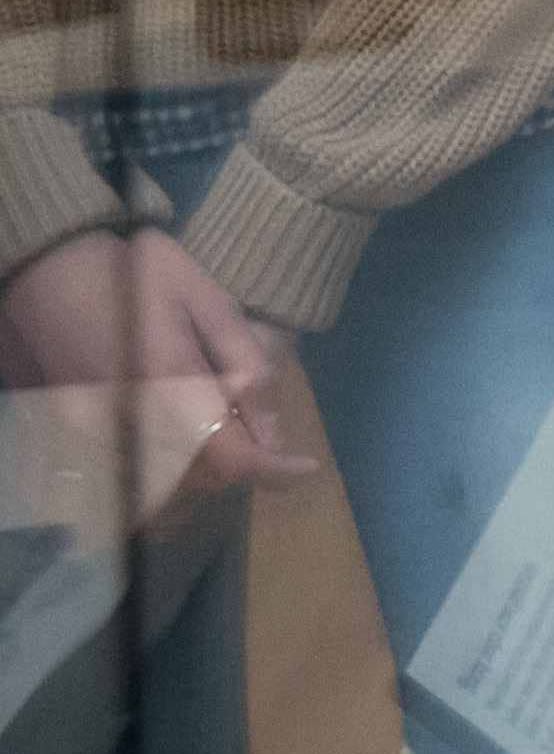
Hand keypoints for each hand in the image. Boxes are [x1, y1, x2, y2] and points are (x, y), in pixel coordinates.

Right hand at [0, 228, 309, 504]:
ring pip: (159, 483)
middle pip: (195, 478)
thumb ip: (246, 364)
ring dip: (196, 467)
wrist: (49, 269)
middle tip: (248, 424)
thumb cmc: (136, 274)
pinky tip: (171, 428)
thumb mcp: (208, 300)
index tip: (303, 467)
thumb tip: (271, 431)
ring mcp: (90, 433)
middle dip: (234, 461)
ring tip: (211, 423)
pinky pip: (124, 471)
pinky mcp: (70, 436)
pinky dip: (158, 464)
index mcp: (166, 380)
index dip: (271, 472)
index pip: (227, 457)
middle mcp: (123, 418)